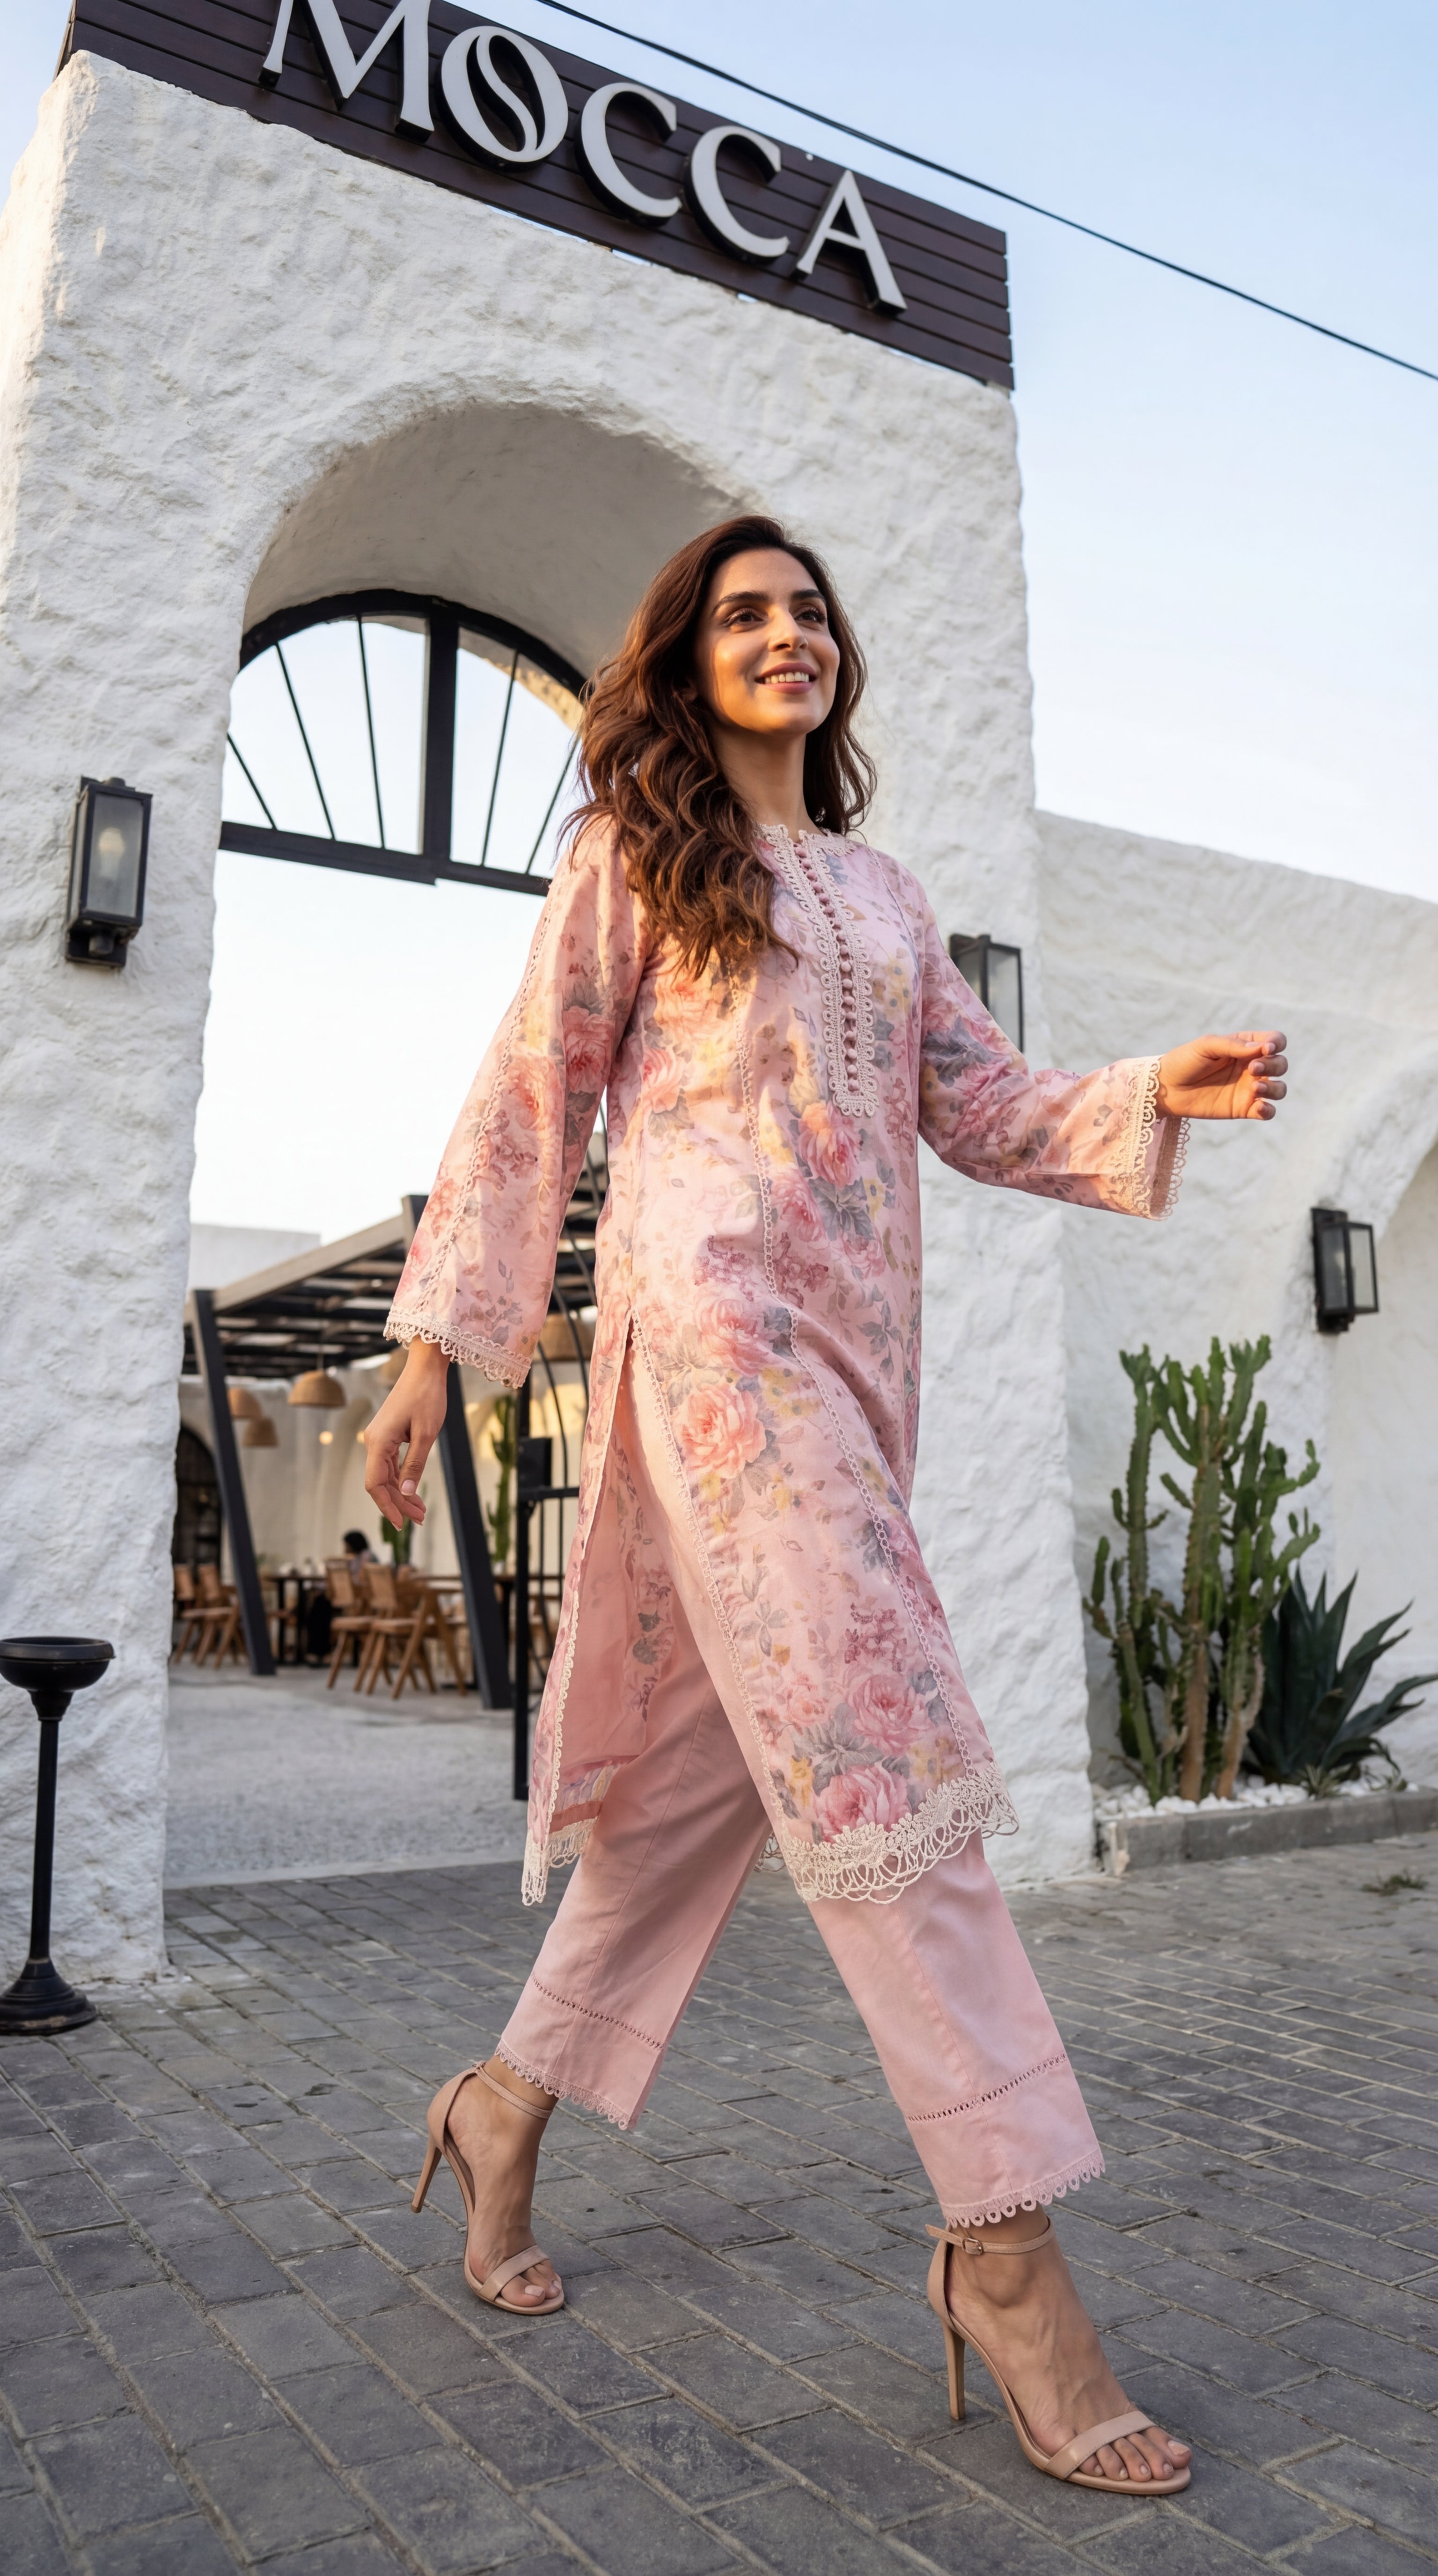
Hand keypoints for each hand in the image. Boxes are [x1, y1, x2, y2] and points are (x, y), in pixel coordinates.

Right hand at [363, 1340, 449, 1526]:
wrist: (425, 1369)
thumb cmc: (427, 1396)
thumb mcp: (426, 1434)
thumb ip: (415, 1465)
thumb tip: (407, 1493)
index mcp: (378, 1442)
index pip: (375, 1484)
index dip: (387, 1506)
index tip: (400, 1524)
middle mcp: (373, 1441)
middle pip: (380, 1483)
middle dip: (398, 1503)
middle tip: (420, 1519)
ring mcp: (379, 1438)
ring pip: (385, 1475)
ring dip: (401, 1494)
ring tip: (421, 1511)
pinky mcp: (388, 1435)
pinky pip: (390, 1464)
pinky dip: (402, 1479)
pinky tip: (413, 1491)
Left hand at [1155, 1031, 1287, 1121]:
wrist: (1165, 1088)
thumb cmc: (1184, 1061)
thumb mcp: (1206, 1046)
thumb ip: (1233, 1045)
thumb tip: (1260, 1048)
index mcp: (1245, 1046)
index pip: (1274, 1041)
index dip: (1276, 1044)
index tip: (1265, 1049)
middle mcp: (1251, 1066)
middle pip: (1280, 1064)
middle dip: (1273, 1065)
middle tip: (1252, 1069)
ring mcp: (1249, 1089)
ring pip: (1279, 1089)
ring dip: (1274, 1088)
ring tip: (1255, 1088)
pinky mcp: (1243, 1108)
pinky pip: (1267, 1112)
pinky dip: (1269, 1110)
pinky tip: (1259, 1107)